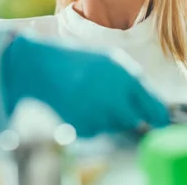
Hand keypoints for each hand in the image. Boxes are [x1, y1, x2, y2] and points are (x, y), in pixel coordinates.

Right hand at [2, 35, 169, 137]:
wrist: (36, 67)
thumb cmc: (73, 61)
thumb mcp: (107, 62)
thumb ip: (131, 83)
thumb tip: (150, 108)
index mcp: (124, 74)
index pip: (155, 107)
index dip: (155, 114)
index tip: (152, 116)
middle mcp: (113, 95)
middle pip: (134, 119)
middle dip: (124, 113)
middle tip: (106, 100)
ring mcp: (97, 112)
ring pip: (113, 125)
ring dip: (104, 116)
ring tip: (84, 96)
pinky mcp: (81, 126)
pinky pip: (94, 130)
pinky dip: (87, 120)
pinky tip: (73, 102)